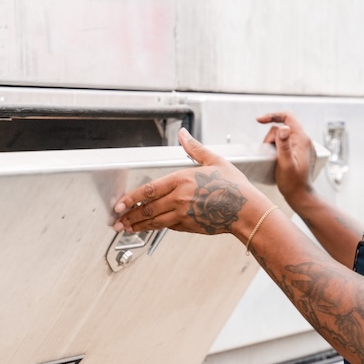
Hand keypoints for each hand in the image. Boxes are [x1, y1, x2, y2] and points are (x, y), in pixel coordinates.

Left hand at [113, 128, 269, 236]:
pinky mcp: (190, 226)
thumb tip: (183, 134)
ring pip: (154, 221)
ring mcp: (183, 215)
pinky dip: (156, 228)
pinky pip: (168, 227)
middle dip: (129, 215)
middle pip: (147, 209)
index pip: (149, 190)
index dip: (131, 197)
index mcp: (182, 180)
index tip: (120, 203)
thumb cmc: (234, 187)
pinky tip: (150, 229)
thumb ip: (194, 148)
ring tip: (127, 228)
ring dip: (138, 225)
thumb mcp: (214, 161)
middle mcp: (179, 199)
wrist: (246, 210)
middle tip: (117, 220)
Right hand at [257, 112, 317, 205]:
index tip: (259, 120)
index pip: (287, 117)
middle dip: (270, 137)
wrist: (300, 195)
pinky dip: (274, 147)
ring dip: (271, 143)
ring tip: (271, 158)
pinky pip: (282, 142)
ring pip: (280, 135)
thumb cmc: (293, 182)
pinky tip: (273, 158)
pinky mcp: (295, 150)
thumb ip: (284, 146)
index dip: (272, 115)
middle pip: (282, 127)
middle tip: (266, 152)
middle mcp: (302, 139)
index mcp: (302, 139)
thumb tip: (283, 128)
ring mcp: (299, 145)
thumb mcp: (286, 164)